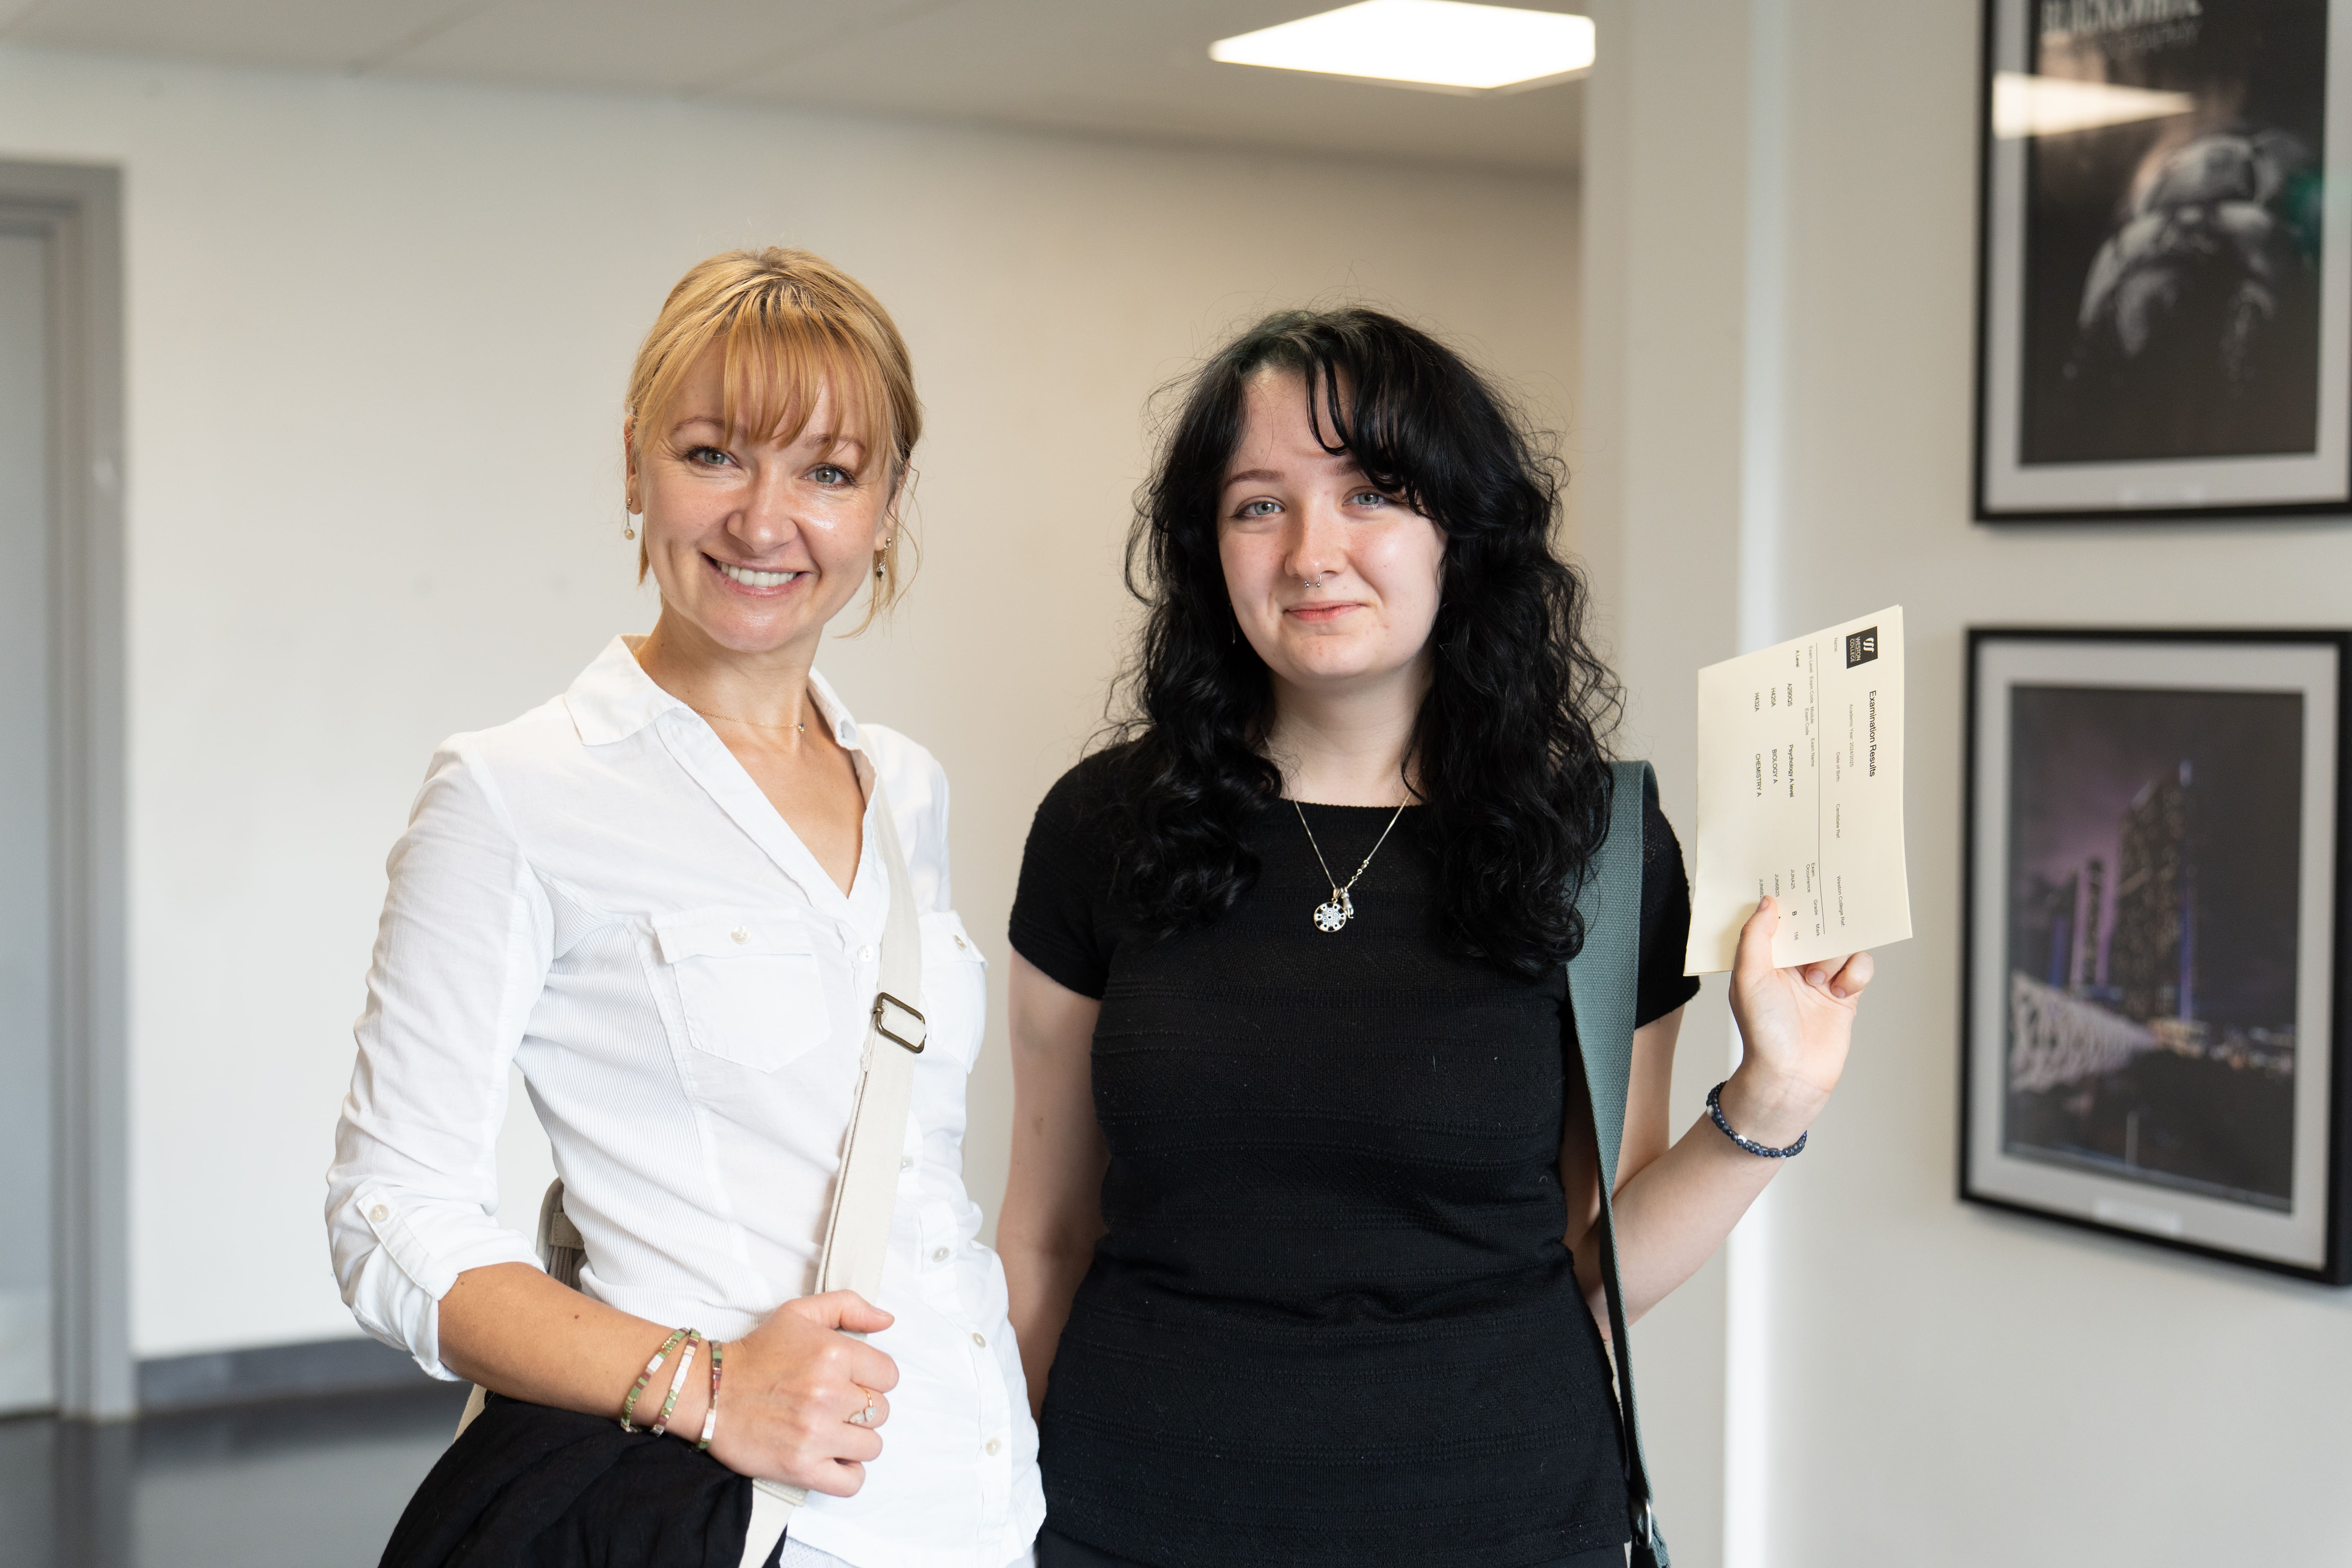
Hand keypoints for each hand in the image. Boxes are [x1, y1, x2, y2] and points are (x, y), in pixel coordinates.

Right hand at [703, 1291, 898, 1494]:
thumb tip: (887, 1320)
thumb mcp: (800, 1313)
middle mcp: (828, 1394)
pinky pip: (852, 1482)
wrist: (710, 1392)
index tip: (851, 1379)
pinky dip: (848, 1474)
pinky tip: (832, 1457)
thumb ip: (848, 1306)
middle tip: (835, 1404)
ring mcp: (816, 1434)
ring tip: (831, 1429)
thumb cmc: (756, 1354)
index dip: (873, 1377)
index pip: (889, 1375)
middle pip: (882, 1411)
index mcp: (833, 1354)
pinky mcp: (801, 1468)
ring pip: (872, 1446)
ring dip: (856, 1439)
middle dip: (862, 1407)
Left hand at [1722, 896, 1872, 1148]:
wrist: (1791, 1075)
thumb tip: (1768, 902)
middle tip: (1827, 907)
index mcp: (1764, 957)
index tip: (1796, 877)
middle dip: (1820, 919)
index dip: (1786, 900)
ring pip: (1840, 944)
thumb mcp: (1748, 976)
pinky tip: (1840, 991)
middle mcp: (1792, 965)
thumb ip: (1756, 936)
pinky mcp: (1845, 994)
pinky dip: (1854, 974)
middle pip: (1814, 926)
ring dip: (1834, 956)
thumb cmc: (1763, 1031)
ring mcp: (1820, 978)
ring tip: (1819, 978)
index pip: (1777, 919)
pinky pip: (1860, 966)